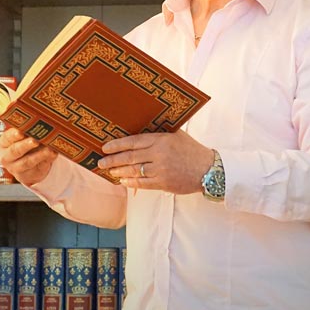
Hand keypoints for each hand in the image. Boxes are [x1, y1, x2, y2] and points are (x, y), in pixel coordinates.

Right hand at [0, 128, 57, 185]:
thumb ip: (27, 129)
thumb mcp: (22, 136)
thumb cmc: (24, 144)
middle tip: (35, 140)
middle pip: (15, 151)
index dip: (14, 135)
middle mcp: (6, 157)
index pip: (7, 138)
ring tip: (49, 149)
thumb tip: (38, 118)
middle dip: (26, 145)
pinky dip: (48, 160)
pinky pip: (39, 167)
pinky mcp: (28, 176)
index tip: (20, 132)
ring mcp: (16, 168)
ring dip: (39, 155)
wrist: (27, 166)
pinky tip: (54, 154)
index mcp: (3, 143)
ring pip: (27, 161)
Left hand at [98, 130, 213, 194]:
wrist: (208, 169)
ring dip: (119, 171)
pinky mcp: (163, 183)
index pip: (134, 141)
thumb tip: (144, 126)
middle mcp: (159, 154)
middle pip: (130, 157)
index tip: (105, 147)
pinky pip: (142, 183)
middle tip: (101, 162)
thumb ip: (161, 131)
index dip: (118, 144)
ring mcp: (161, 170)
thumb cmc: (192, 150)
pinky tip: (123, 181)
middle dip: (113, 160)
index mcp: (161, 140)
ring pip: (134, 171)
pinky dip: (131, 182)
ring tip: (110, 171)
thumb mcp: (177, 135)